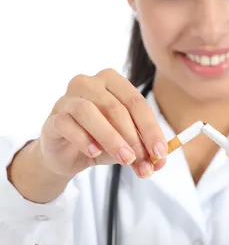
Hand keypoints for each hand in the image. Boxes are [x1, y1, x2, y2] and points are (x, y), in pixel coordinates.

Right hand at [39, 68, 167, 179]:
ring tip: (124, 159)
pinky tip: (94, 153)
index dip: (150, 128)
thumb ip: (144, 151)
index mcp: (112, 82)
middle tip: (143, 161)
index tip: (160, 153)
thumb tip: (159, 163)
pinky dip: (83, 139)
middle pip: (115, 107)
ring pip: (89, 112)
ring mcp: (67, 98)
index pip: (136, 102)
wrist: (67, 155)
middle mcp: (88, 83)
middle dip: (133, 138)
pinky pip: (67, 124)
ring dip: (111, 138)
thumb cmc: (100, 141)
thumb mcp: (126, 146)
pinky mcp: (53, 117)